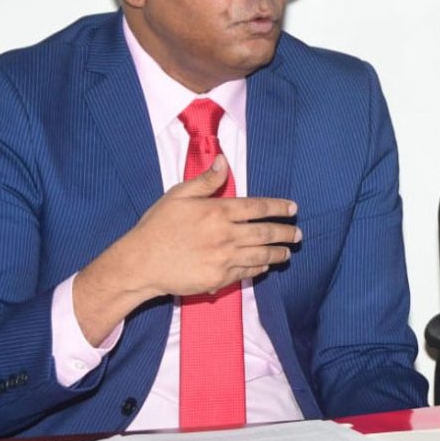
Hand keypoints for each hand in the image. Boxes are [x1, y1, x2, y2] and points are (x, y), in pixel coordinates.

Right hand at [73, 155, 299, 343]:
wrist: (141, 263)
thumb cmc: (157, 226)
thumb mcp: (178, 195)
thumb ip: (205, 181)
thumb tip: (223, 161)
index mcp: (218, 211)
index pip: (257, 207)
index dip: (278, 207)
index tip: (292, 208)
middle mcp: (226, 235)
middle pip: (265, 232)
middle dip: (286, 233)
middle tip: (298, 234)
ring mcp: (224, 259)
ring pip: (261, 255)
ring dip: (278, 252)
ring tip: (288, 252)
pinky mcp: (219, 279)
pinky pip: (246, 273)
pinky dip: (259, 268)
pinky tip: (266, 265)